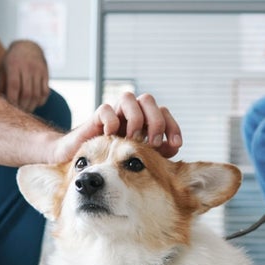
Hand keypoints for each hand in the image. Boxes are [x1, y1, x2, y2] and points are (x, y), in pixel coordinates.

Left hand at [0, 39, 49, 112]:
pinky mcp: (46, 74)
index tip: (10, 109)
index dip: (12, 99)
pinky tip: (35, 103)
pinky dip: (40, 101)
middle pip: (27, 92)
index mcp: (14, 65)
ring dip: (32, 106)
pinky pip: (45, 91)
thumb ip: (2, 84)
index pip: (14, 86)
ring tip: (26, 111)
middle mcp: (27, 67)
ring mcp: (38, 70)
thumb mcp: (4, 68)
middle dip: (23, 106)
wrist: (29, 46)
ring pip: (37, 94)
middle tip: (19, 113)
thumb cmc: (12, 60)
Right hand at [48, 92, 182, 163]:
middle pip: (148, 100)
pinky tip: (111, 137)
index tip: (175, 145)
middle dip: (155, 121)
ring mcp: (113, 114)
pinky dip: (111, 122)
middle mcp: (130, 114)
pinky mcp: (96, 119)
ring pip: (128, 98)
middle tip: (153, 143)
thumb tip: (175, 152)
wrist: (88, 166)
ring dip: (134, 119)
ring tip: (132, 139)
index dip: (172, 126)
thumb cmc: (117, 162)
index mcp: (144, 122)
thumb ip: (157, 154)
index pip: (164, 113)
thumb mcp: (141, 160)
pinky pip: (105, 110)